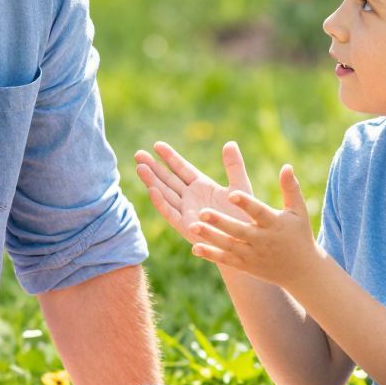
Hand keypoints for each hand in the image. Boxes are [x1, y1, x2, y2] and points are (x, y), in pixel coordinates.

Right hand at [134, 141, 254, 243]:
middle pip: (168, 179)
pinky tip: (152, 190)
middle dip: (153, 167)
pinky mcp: (186, 226)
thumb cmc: (245, 216)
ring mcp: (187, 211)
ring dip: (153, 181)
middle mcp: (191, 197)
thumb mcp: (240, 186)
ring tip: (140, 167)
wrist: (247, 242)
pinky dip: (161, 202)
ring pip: (165, 193)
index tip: (157, 145)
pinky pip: (171, 213)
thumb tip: (230, 143)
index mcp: (202, 186)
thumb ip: (234, 166)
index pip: (182, 168)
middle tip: (138, 154)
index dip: (169, 157)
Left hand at [186, 164, 319, 287]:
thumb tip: (286, 166)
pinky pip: (226, 260)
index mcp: (274, 223)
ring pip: (228, 246)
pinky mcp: (246, 265)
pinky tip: (195, 248)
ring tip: (191, 227)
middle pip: (239, 230)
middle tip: (202, 212)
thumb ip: (291, 189)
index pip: (258, 212)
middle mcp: (262, 239)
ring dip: (210, 237)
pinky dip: (211, 255)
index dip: (246, 204)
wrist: (302, 271)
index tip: (231, 194)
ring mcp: (252, 254)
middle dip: (220, 222)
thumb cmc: (299, 234)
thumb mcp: (298, 211)